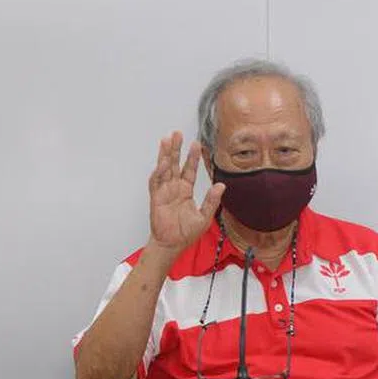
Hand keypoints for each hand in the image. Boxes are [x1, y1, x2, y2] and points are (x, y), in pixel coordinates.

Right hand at [147, 131, 223, 255]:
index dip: (192, 157)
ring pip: (164, 168)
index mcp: (185, 190)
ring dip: (165, 154)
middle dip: (175, 149)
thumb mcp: (204, 217)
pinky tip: (163, 163)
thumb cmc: (186, 233)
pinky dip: (159, 172)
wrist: (172, 245)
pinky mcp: (156, 198)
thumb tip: (221, 185)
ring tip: (166, 140)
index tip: (196, 144)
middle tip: (177, 133)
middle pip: (174, 164)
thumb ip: (212, 201)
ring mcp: (164, 191)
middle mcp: (174, 188)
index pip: (189, 169)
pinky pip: (156, 182)